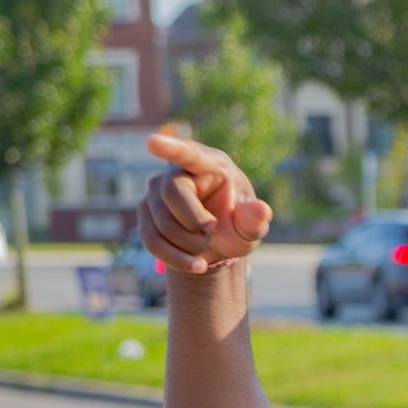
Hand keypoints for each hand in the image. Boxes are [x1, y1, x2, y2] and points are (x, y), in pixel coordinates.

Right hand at [139, 132, 271, 274]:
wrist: (217, 242)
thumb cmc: (237, 224)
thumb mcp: (251, 225)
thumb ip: (255, 220)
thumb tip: (262, 211)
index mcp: (210, 164)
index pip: (189, 153)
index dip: (171, 148)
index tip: (151, 142)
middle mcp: (177, 173)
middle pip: (172, 194)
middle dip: (195, 223)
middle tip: (213, 234)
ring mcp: (156, 191)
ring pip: (161, 223)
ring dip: (189, 245)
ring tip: (207, 245)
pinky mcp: (145, 212)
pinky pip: (151, 240)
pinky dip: (175, 258)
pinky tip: (195, 265)